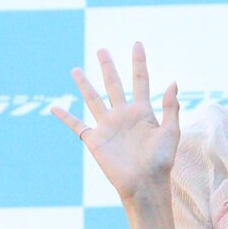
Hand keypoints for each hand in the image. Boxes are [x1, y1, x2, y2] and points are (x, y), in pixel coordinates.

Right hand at [50, 42, 180, 202]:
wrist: (145, 184)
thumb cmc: (161, 161)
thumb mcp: (171, 132)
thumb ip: (171, 108)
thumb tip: (173, 82)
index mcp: (143, 111)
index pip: (140, 80)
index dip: (138, 62)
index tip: (137, 44)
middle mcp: (124, 115)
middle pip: (114, 84)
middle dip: (108, 66)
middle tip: (102, 49)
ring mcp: (108, 126)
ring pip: (93, 99)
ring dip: (85, 85)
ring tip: (76, 69)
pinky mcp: (95, 140)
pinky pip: (77, 126)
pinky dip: (65, 117)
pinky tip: (54, 107)